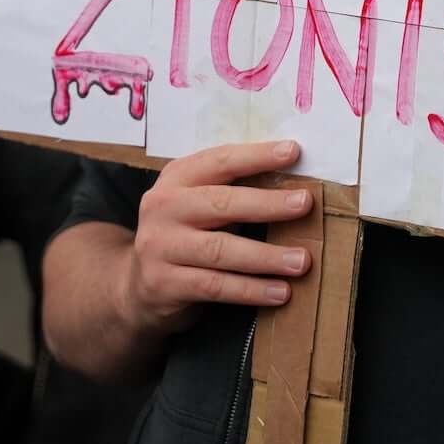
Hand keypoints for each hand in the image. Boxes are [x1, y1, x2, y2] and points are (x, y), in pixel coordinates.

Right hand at [118, 140, 314, 339]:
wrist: (138, 287)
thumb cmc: (186, 236)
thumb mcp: (197, 203)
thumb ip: (232, 191)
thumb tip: (293, 185)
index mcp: (176, 178)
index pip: (219, 161)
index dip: (257, 156)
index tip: (293, 152)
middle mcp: (163, 207)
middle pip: (221, 203)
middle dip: (268, 203)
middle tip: (305, 204)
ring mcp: (159, 246)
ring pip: (221, 250)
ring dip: (266, 256)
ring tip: (302, 261)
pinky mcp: (163, 283)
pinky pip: (215, 286)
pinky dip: (251, 290)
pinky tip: (280, 292)